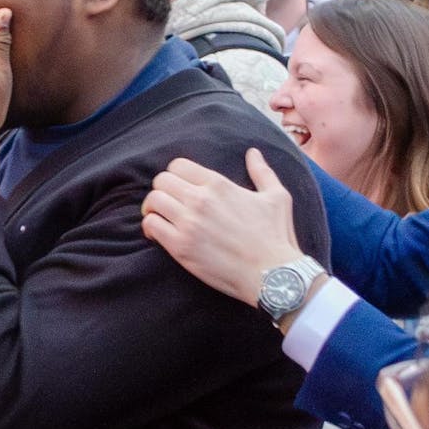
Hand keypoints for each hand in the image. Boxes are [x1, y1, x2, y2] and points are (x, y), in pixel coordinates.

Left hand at [142, 148, 301, 307]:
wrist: (273, 275)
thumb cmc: (276, 237)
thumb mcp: (277, 197)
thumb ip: (262, 172)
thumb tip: (253, 153)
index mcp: (219, 184)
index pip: (179, 165)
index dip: (176, 175)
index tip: (180, 187)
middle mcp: (200, 199)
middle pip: (161, 181)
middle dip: (162, 189)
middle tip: (168, 202)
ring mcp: (189, 223)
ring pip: (153, 201)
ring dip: (153, 208)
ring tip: (160, 217)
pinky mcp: (181, 247)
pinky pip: (151, 226)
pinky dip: (150, 228)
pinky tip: (158, 234)